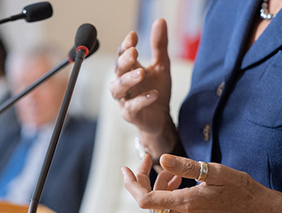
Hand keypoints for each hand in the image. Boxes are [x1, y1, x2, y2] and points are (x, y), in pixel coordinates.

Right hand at [110, 19, 177, 156]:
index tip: (134, 36)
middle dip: (123, 61)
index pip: (122, 55)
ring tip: (141, 73)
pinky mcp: (130, 114)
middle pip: (117, 70)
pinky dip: (141, 100)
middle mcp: (124, 84)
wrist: (160, 118)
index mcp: (129, 71)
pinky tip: (154, 94)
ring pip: (117, 89)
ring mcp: (124, 100)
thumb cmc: (157, 91)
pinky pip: (132, 107)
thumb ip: (159, 47)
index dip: (126, 46)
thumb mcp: (161, 67)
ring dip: (127, 80)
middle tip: (134, 52)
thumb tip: (160, 21)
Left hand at [121, 154, 281, 212]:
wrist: (256, 209)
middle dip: (145, 179)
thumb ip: (185, 167)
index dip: (132, 184)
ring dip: (159, 185)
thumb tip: (162, 159)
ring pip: (160, 204)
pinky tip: (179, 183)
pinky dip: (169, 194)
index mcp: (187, 204)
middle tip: (148, 159)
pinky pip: (171, 209)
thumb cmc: (238, 188)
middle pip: (150, 200)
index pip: (145, 199)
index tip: (126, 168)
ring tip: (173, 172)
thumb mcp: (214, 171)